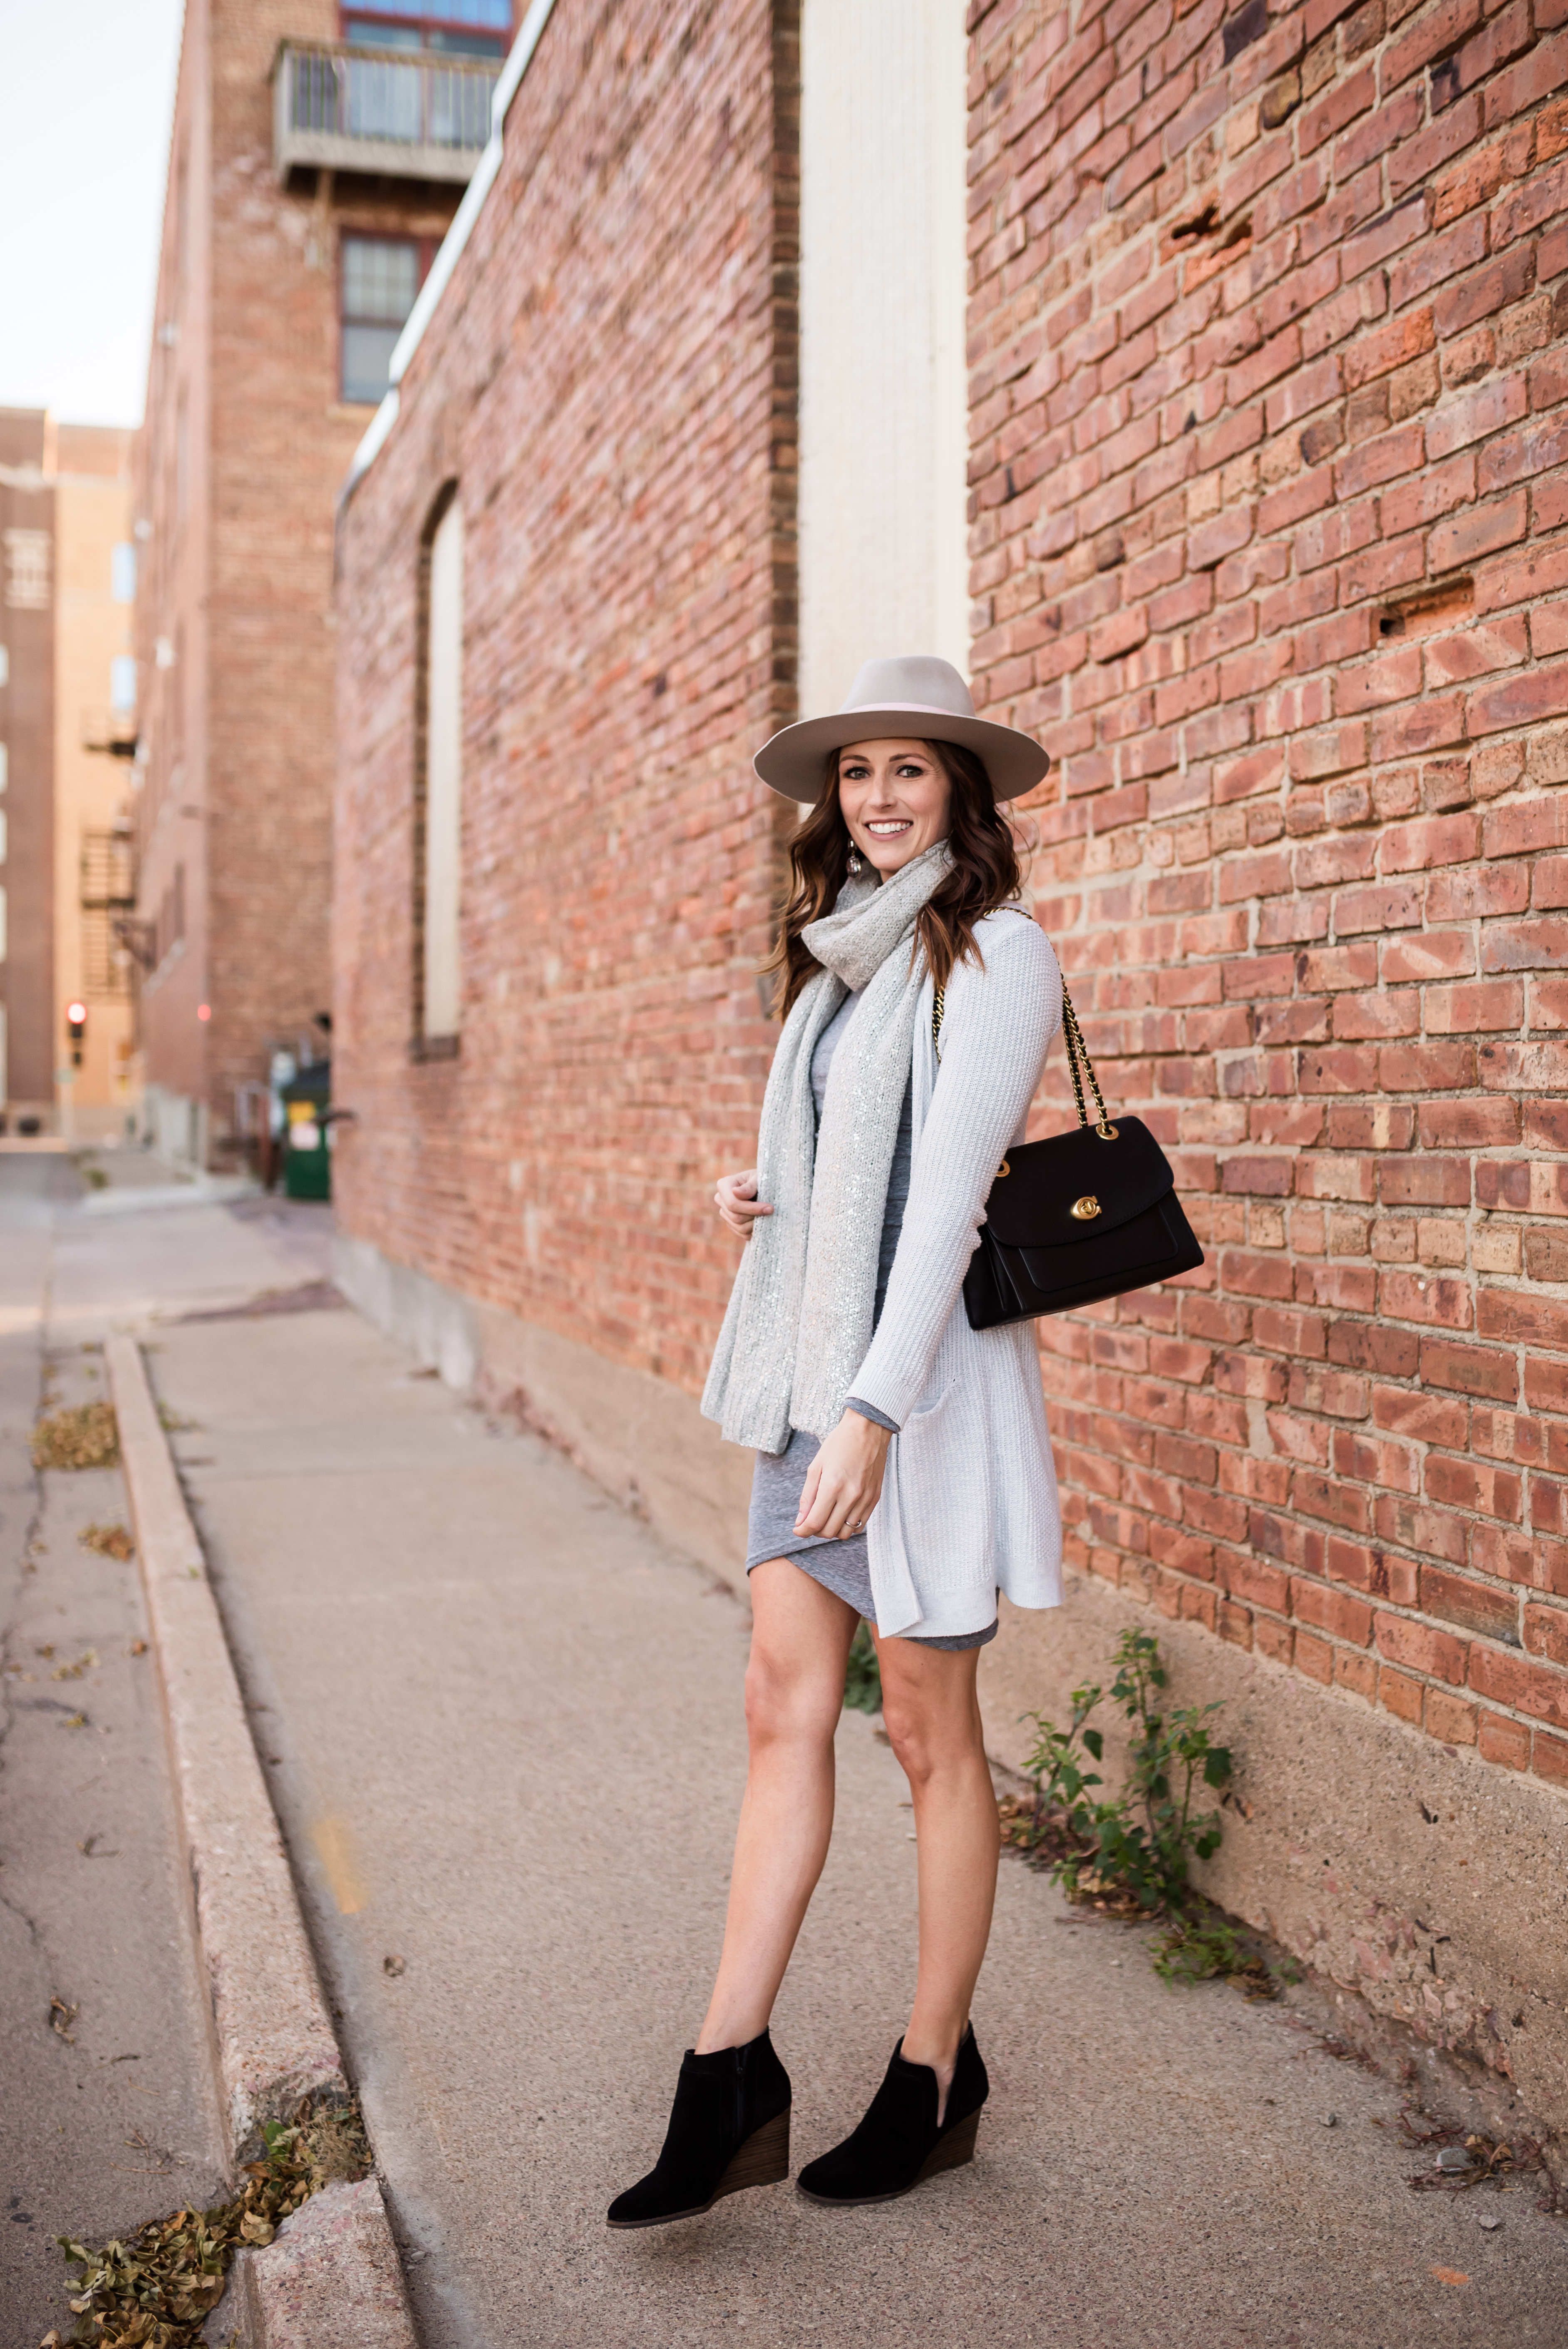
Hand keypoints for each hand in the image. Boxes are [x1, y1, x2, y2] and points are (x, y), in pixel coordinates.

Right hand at [714, 1168, 772, 1240]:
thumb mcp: (759, 1178)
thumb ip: (750, 1186)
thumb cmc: (762, 1178)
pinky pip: (742, 1233)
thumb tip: (736, 1192)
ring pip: (739, 1227)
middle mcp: (720, 1199)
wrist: (763, 1185)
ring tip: (767, 1215)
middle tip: (771, 1212)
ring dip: (756, 1224)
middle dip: (756, 1216)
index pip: (733, 1204)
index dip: (752, 1208)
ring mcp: (724, 1212)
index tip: (770, 1208)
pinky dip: (754, 1230)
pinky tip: (763, 1222)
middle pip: (736, 1217)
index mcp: (723, 1185)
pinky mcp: (731, 1222)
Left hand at [795, 1411, 891, 1540]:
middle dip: (815, 1531)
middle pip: (829, 1531)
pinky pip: (860, 1525)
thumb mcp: (816, 1466)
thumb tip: (800, 1520)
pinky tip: (840, 1516)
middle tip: (809, 1521)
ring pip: (846, 1533)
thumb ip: (807, 1496)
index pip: (815, 1522)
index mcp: (832, 1486)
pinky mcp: (875, 1498)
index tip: (797, 1530)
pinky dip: (847, 1527)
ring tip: (825, 1518)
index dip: (802, 1531)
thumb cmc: (839, 1444)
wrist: (869, 1429)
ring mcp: (865, 1499)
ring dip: (832, 1530)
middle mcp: (851, 1496)